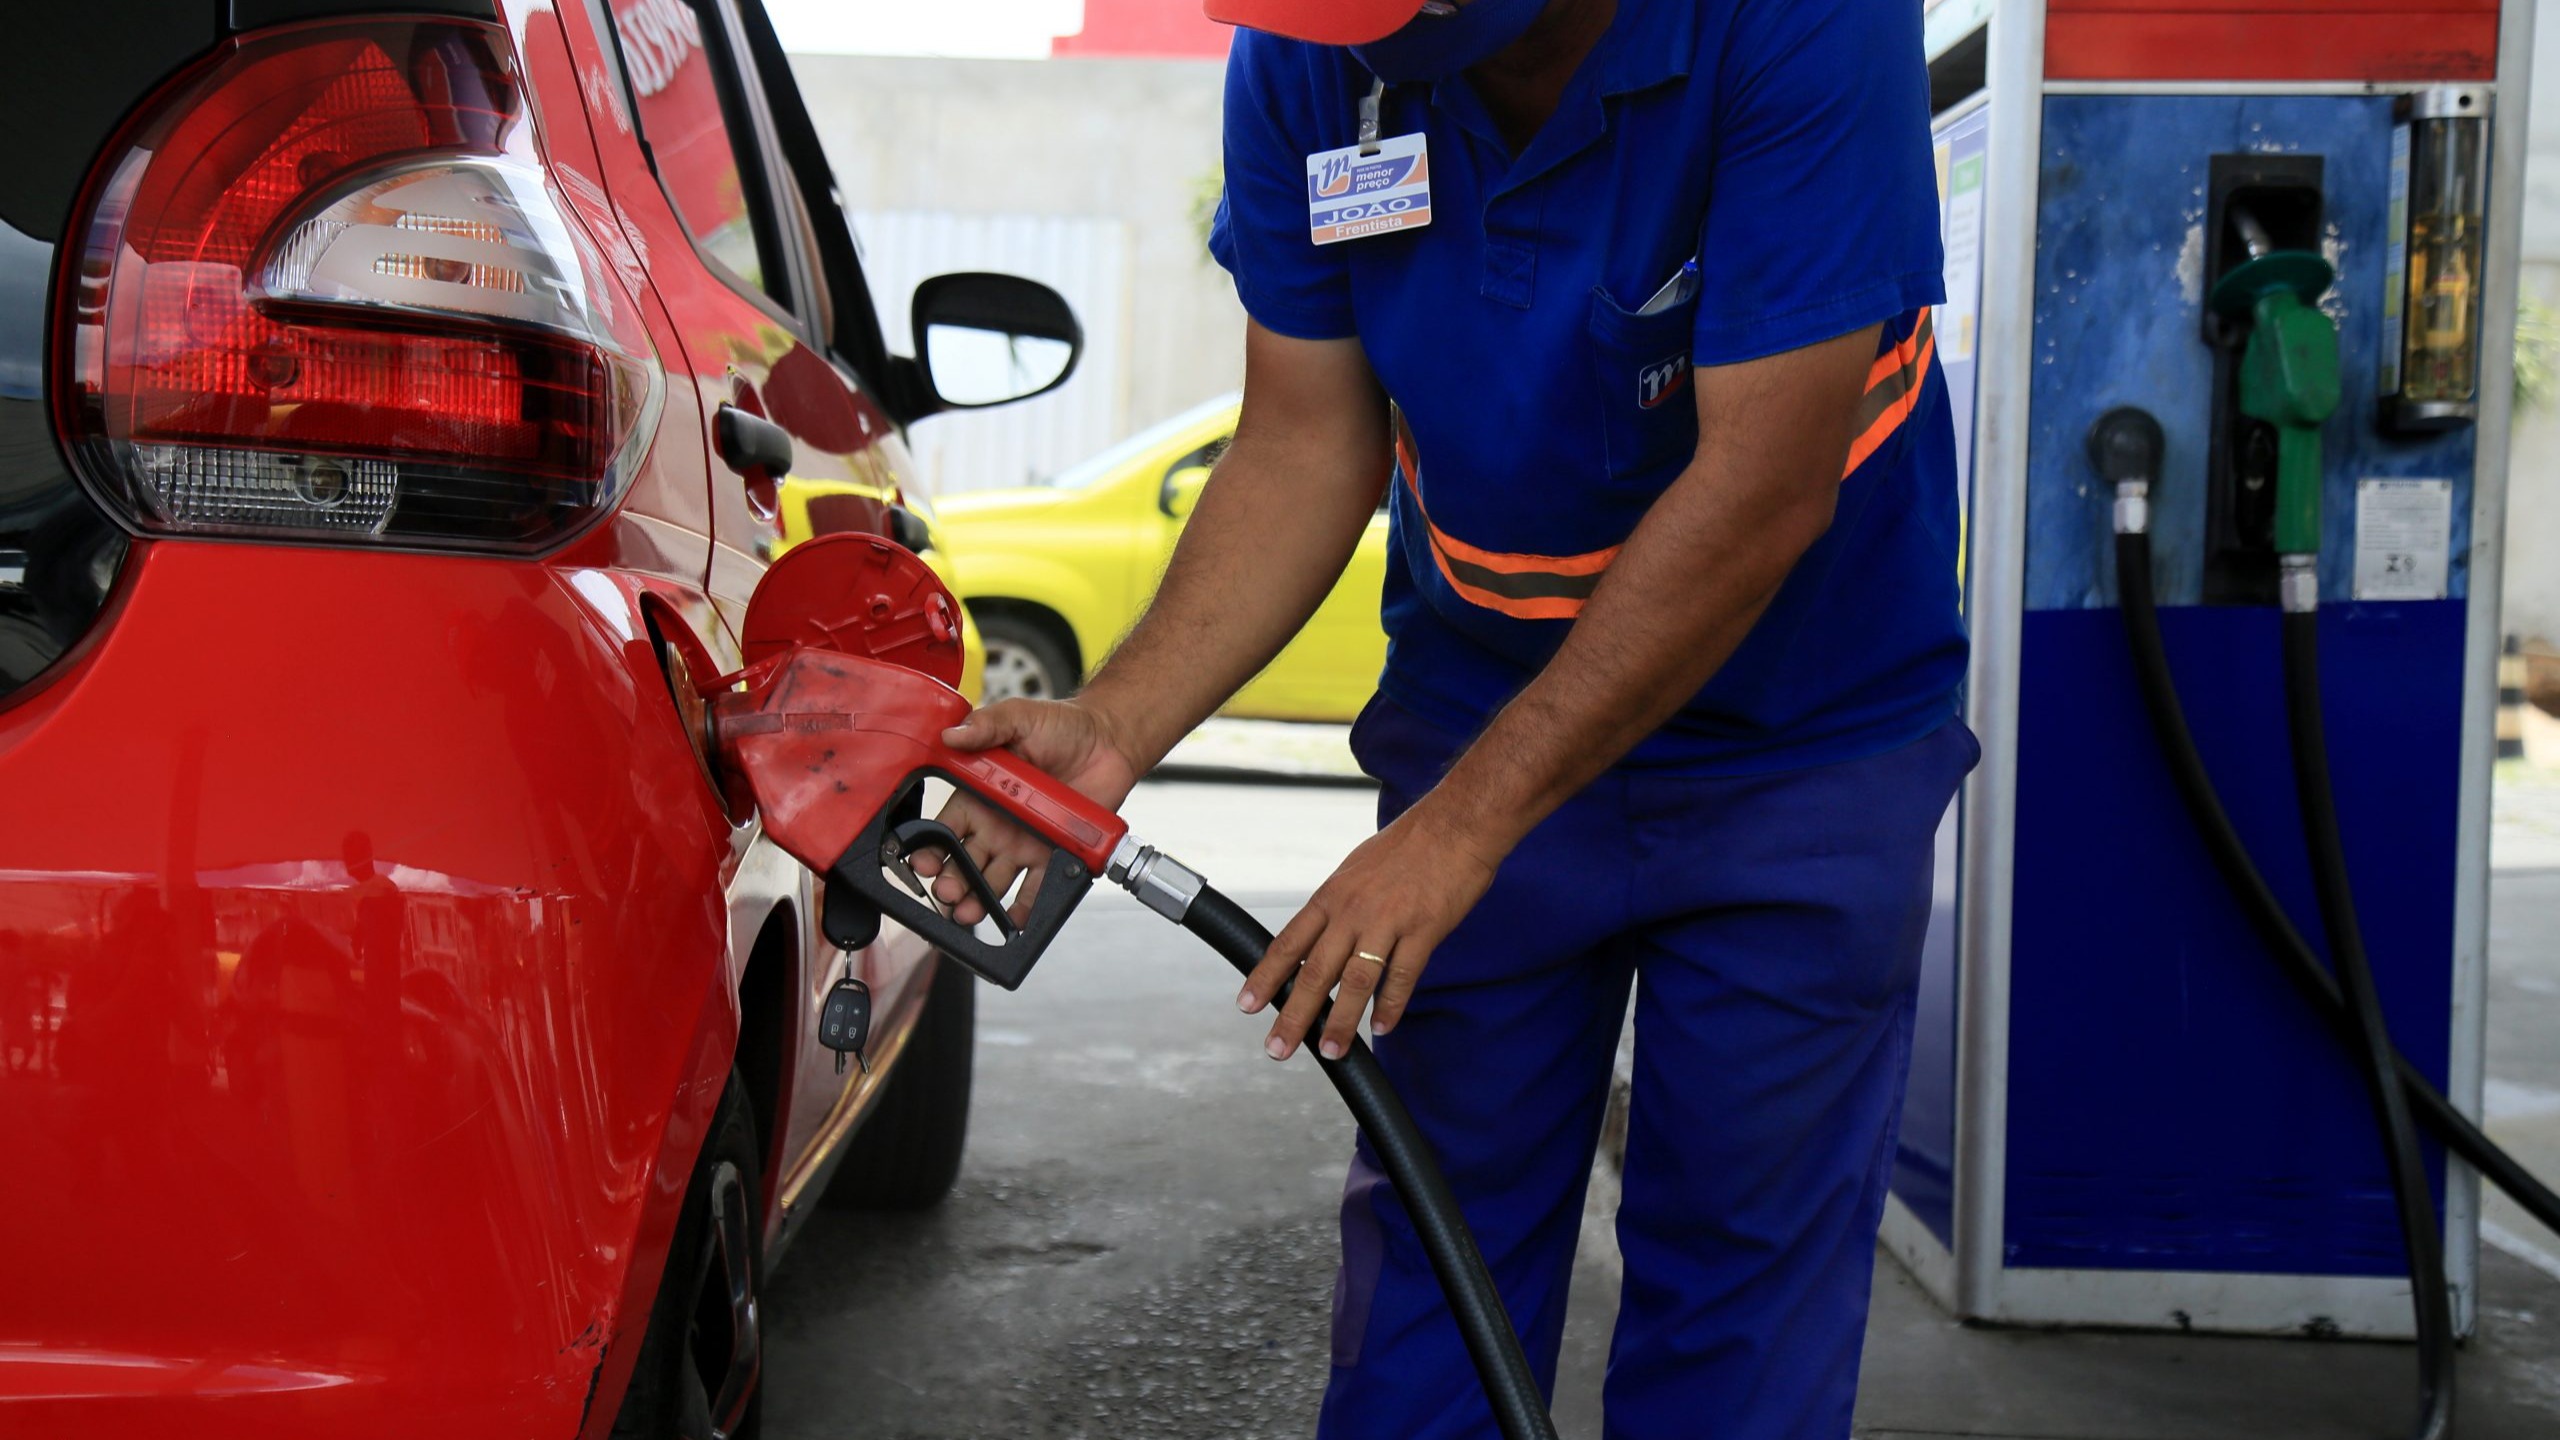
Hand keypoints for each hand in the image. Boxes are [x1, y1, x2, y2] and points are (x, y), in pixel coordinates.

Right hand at [914, 698, 1142, 925]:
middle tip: (947, 892)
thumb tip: (951, 734)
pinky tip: (1012, 922)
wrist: (1109, 739)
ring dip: (978, 900)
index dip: (931, 846)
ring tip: (969, 912)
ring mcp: (1024, 842)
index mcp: (980, 793)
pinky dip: (1024, 908)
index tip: (923, 860)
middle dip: (952, 881)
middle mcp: (997, 823)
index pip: (946, 827)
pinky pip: (1036, 887)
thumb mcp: (1019, 717)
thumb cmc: (1062, 725)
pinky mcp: (1054, 854)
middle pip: (965, 861)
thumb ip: (985, 725)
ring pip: (993, 880)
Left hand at [1239, 800, 1502, 1061]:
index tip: (1248, 1005)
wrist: (1456, 824)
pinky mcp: (1424, 931)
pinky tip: (1381, 1028)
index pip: (1288, 943)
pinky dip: (1390, 1006)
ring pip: (1357, 982)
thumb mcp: (1356, 869)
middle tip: (1278, 1047)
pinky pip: (1402, 977)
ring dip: (1341, 1021)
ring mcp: (1389, 922)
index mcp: (1332, 896)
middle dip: (1294, 1015)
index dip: (1266, 977)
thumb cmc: (1408, 844)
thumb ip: (1338, 906)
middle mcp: (1353, 911)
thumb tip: (1320, 937)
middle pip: (1315, 972)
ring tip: (1331, 1052)